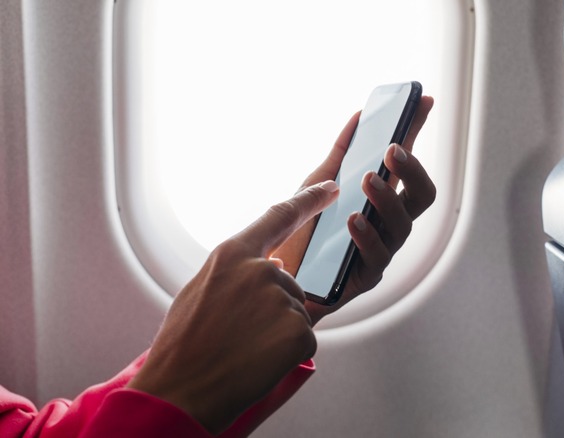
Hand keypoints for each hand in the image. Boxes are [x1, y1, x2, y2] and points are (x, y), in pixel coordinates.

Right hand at [128, 181, 339, 433]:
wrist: (179, 391)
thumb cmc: (184, 344)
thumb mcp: (200, 291)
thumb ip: (239, 270)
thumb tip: (278, 263)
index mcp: (232, 254)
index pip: (280, 216)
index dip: (310, 200)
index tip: (332, 188)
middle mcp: (262, 270)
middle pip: (287, 281)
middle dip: (271, 306)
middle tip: (237, 333)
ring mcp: (282, 299)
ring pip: (295, 312)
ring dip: (277, 331)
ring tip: (243, 347)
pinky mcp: (299, 330)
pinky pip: (302, 337)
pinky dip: (286, 352)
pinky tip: (258, 360)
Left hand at [273, 96, 436, 324]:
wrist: (275, 284)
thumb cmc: (302, 234)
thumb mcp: (315, 186)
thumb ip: (340, 156)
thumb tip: (358, 117)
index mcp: (381, 201)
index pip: (406, 164)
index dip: (417, 132)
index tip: (421, 100)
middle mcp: (387, 225)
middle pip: (421, 197)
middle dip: (412, 170)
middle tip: (391, 150)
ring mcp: (380, 252)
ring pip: (403, 226)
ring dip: (387, 199)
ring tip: (369, 180)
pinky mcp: (365, 279)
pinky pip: (376, 257)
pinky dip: (367, 235)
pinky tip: (354, 219)